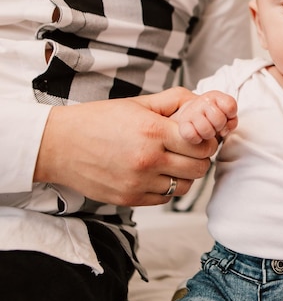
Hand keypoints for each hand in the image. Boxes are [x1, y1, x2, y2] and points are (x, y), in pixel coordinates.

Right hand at [33, 87, 215, 205]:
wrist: (58, 145)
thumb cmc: (98, 121)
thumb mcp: (138, 103)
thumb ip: (173, 101)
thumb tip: (202, 101)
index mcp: (153, 132)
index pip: (202, 144)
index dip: (207, 141)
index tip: (200, 138)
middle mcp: (148, 159)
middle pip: (198, 168)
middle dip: (199, 158)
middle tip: (190, 151)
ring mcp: (138, 183)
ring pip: (184, 187)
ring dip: (184, 175)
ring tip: (173, 162)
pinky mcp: (129, 199)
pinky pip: (164, 198)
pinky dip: (166, 188)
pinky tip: (156, 174)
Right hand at [174, 91, 237, 143]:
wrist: (192, 115)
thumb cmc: (212, 116)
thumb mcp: (226, 115)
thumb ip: (232, 121)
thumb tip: (224, 130)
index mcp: (215, 96)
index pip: (230, 106)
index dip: (231, 115)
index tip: (226, 117)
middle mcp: (202, 101)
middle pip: (219, 120)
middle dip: (220, 126)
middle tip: (215, 125)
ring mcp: (190, 112)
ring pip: (206, 130)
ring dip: (209, 134)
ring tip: (207, 130)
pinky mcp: (182, 125)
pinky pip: (191, 136)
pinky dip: (197, 139)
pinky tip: (198, 135)